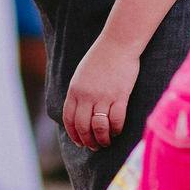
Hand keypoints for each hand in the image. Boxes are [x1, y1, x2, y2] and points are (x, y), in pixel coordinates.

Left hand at [63, 34, 137, 149]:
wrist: (118, 43)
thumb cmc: (101, 58)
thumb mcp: (81, 75)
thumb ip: (79, 93)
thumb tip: (81, 112)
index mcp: (74, 90)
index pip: (69, 119)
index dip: (74, 134)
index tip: (80, 142)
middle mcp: (86, 96)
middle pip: (83, 127)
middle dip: (88, 141)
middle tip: (94, 146)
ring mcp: (103, 96)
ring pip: (99, 127)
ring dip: (102, 139)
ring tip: (106, 142)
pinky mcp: (120, 96)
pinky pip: (116, 120)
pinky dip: (116, 130)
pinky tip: (117, 131)